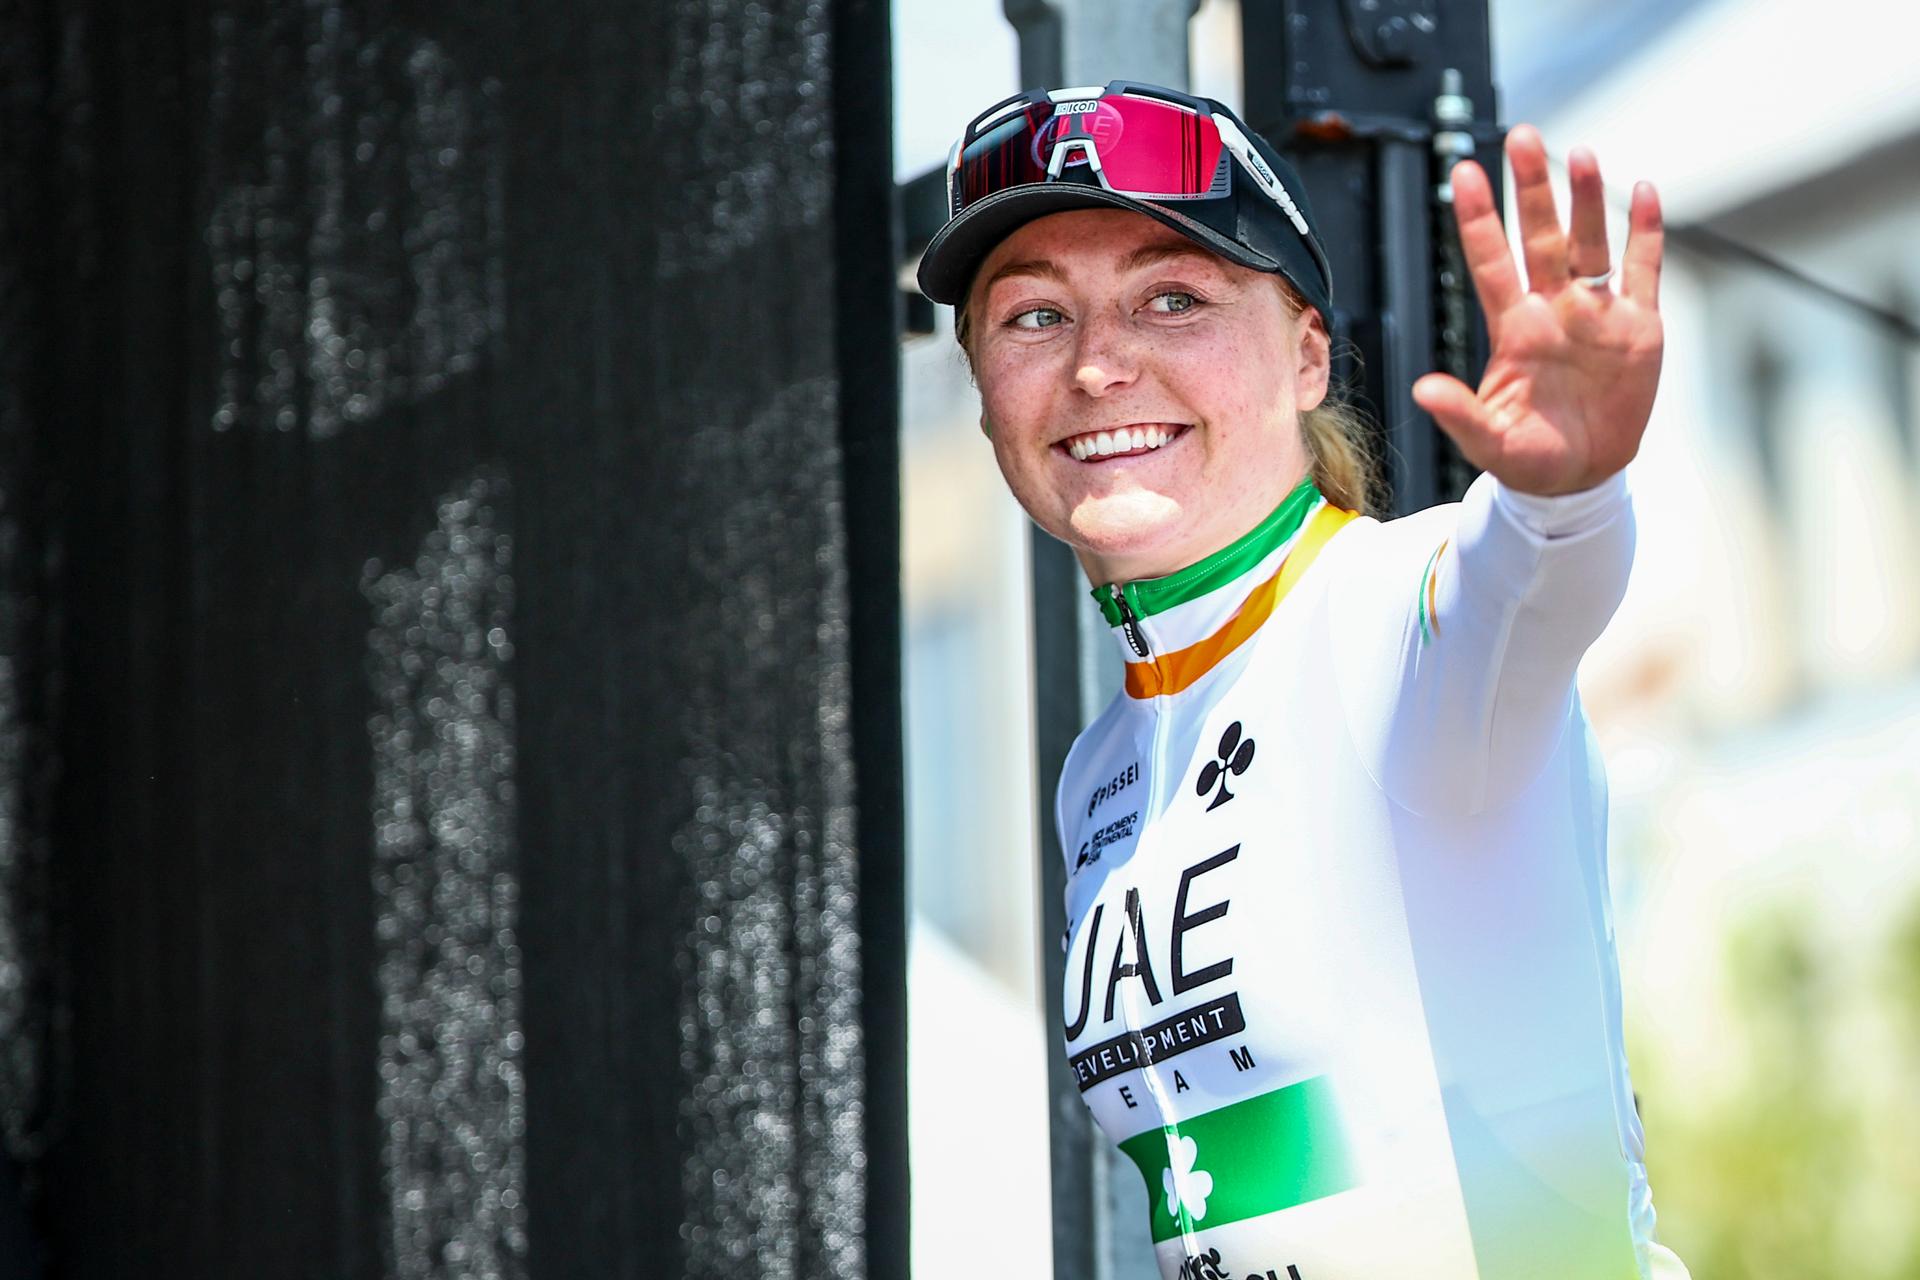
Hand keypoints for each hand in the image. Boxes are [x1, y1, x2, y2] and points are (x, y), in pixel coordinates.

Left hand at [1412, 124, 1664, 496]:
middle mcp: (1553, 310)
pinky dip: (1644, 233)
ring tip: (1581, 155)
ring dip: (1587, 201)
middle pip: (1541, 237)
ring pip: (1590, 243)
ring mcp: (1596, 314)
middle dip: (1533, 189)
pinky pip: (1643, 270)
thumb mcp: (1491, 442)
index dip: (1480, 219)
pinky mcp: (1638, 327)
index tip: (1465, 172)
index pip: (1491, 261)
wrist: (1582, 478)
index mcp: (1514, 330)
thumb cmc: (1530, 459)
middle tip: (1522, 137)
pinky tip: (1642, 192)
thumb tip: (1422, 389)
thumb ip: (1460, 414)